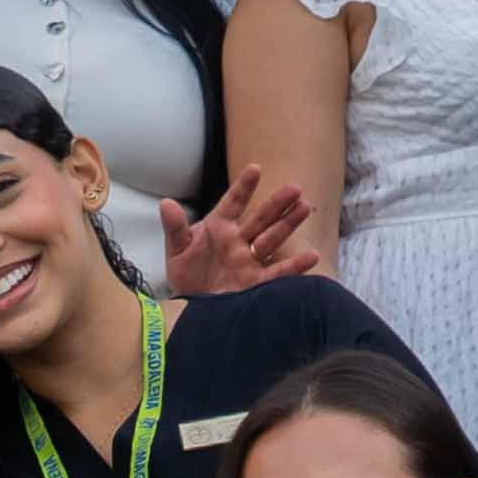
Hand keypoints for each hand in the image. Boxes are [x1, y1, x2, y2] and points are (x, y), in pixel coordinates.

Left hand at [160, 168, 312, 296]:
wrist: (192, 308)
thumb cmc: (186, 276)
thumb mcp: (176, 251)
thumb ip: (175, 228)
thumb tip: (165, 204)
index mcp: (219, 227)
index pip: (233, 202)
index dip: (244, 187)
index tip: (255, 169)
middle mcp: (239, 240)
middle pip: (261, 217)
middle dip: (277, 203)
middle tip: (295, 188)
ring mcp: (250, 260)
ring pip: (273, 238)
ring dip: (289, 224)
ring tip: (304, 207)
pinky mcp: (256, 282)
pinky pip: (278, 272)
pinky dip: (295, 266)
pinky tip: (311, 256)